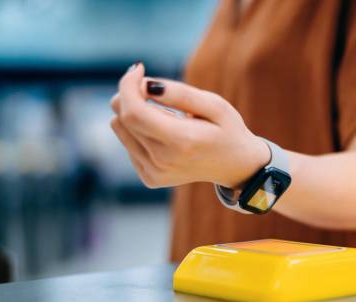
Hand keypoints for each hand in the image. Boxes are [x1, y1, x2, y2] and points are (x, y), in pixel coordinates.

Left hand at [110, 62, 268, 188]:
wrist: (235, 166)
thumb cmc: (227, 130)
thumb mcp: (214, 105)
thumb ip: (181, 93)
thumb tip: (146, 84)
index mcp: (181, 142)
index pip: (133, 111)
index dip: (128, 85)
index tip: (140, 68)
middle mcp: (163, 161)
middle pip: (122, 117)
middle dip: (130, 93)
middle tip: (152, 87)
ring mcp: (154, 173)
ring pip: (119, 128)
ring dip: (134, 112)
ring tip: (164, 115)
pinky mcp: (150, 178)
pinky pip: (128, 143)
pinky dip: (139, 131)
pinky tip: (163, 133)